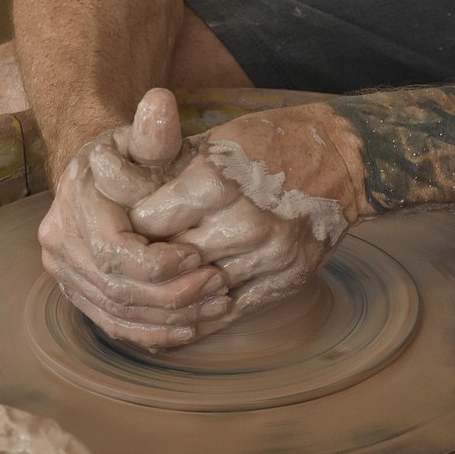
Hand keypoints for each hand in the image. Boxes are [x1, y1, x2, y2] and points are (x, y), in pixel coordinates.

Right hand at [38, 90, 229, 348]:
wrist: (102, 174)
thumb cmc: (132, 155)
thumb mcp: (144, 139)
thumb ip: (154, 130)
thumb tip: (159, 103)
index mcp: (74, 207)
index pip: (115, 253)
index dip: (160, 264)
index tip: (200, 257)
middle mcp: (59, 245)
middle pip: (117, 289)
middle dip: (172, 294)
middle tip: (219, 285)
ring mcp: (66, 274)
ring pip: (117, 313)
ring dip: (168, 317)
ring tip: (215, 305)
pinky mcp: (80, 294)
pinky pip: (115, 325)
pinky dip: (152, 332)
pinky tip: (190, 328)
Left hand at [128, 105, 364, 331]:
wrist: (345, 158)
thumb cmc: (270, 142)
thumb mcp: (215, 140)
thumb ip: (166, 166)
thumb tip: (108, 184)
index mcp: (219, 180)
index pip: (148, 220)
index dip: (127, 225)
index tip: (115, 226)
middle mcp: (245, 221)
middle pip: (169, 259)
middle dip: (143, 261)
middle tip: (122, 262)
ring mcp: (270, 256)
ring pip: (197, 291)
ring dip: (168, 290)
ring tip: (145, 287)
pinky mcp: (287, 281)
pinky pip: (231, 312)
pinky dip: (200, 313)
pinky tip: (178, 309)